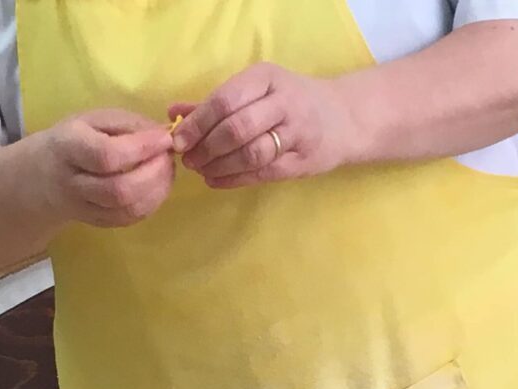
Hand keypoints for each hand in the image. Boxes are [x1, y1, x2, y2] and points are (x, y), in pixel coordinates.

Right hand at [30, 110, 175, 227]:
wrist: (42, 176)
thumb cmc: (75, 139)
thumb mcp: (95, 120)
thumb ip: (129, 125)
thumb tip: (165, 135)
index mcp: (67, 147)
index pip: (106, 155)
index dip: (142, 148)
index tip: (165, 138)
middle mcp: (72, 183)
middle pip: (119, 190)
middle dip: (155, 174)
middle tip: (169, 157)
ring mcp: (84, 209)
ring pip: (127, 210)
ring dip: (158, 191)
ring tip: (167, 170)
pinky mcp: (98, 223)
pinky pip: (130, 219)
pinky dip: (152, 203)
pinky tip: (158, 186)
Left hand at [170, 63, 361, 187]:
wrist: (344, 119)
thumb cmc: (291, 103)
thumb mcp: (257, 92)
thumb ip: (216, 102)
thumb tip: (174, 113)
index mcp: (266, 78)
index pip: (225, 100)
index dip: (198, 123)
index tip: (178, 140)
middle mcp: (283, 102)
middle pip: (236, 128)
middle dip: (206, 147)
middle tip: (189, 160)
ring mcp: (296, 133)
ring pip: (250, 153)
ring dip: (220, 165)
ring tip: (202, 171)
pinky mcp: (302, 161)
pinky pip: (262, 173)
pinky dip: (235, 179)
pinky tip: (217, 181)